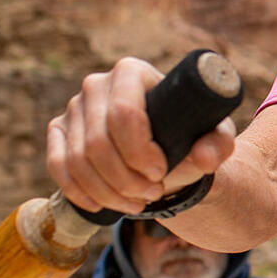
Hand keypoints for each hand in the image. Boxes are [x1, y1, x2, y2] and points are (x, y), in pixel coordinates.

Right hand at [45, 56, 237, 214]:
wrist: (166, 146)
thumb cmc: (190, 133)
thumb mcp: (214, 135)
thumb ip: (219, 143)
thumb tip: (204, 158)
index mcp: (132, 72)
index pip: (123, 112)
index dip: (139, 150)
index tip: (160, 173)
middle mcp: (96, 84)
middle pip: (98, 141)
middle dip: (125, 178)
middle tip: (153, 194)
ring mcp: (73, 108)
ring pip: (78, 159)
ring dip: (107, 190)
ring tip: (137, 204)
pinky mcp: (59, 131)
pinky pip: (58, 165)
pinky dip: (79, 191)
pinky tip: (101, 205)